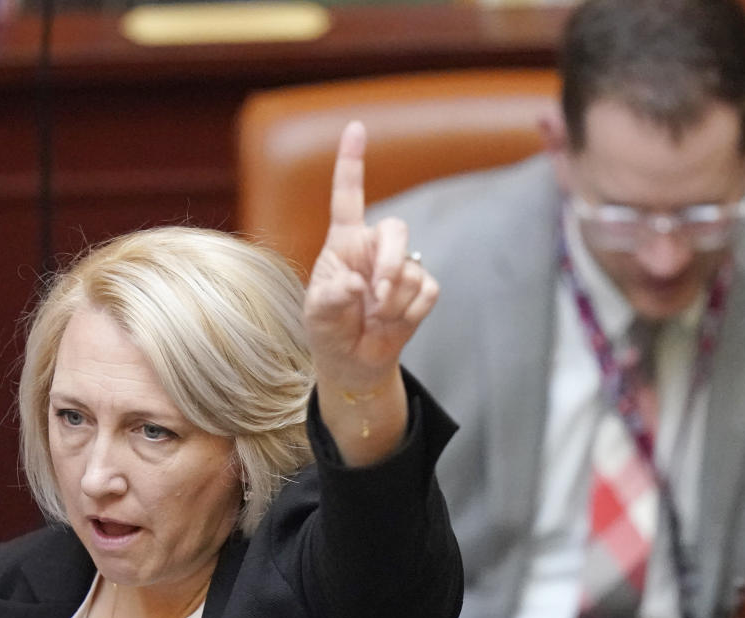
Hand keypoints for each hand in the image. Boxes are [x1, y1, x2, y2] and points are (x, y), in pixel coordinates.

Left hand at [305, 121, 437, 394]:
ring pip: (413, 269)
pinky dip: (410, 313)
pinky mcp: (421, 290)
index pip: (348, 196)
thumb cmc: (329, 330)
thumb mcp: (317, 315)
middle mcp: (374, 249)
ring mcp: (401, 267)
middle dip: (391, 263)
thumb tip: (356, 286)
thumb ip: (331, 297)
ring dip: (394, 301)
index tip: (356, 127)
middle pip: (396, 230)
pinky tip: (393, 323)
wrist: (353, 362)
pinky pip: (427, 291)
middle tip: (377, 296)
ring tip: (375, 319)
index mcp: (343, 243)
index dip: (351, 163)